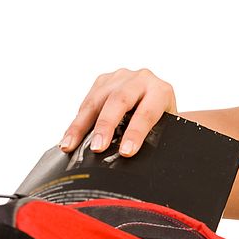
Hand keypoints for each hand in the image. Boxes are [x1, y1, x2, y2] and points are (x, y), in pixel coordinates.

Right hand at [59, 67, 176, 156]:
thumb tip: (157, 160)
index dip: (135, 132)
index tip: (126, 152)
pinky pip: (86, 102)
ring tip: (70, 146)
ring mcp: (120, 78)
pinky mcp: (103, 81)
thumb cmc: (163, 119)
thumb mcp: (169, 128)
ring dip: (81, 125)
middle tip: (97, 148)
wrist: (156, 98)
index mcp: (161, 91)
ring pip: (97, 100)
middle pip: (119, 100)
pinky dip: (76, 122)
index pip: (146, 112)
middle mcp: (141, 79)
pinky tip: (69, 138)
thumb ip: (165, 138)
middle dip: (106, 125)